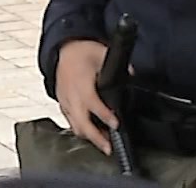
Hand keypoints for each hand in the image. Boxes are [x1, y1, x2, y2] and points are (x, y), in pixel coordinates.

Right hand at [52, 39, 115, 156]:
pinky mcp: (63, 104)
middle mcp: (71, 95)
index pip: (92, 103)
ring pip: (74, 126)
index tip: (115, 124)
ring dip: (89, 137)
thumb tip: (132, 75)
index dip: (104, 115)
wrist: (64, 49)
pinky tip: (92, 134)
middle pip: (81, 122)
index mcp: (81, 82)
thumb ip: (119, 66)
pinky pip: (70, 122)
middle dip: (95, 137)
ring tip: (104, 144)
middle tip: (108, 147)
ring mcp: (65, 101)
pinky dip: (81, 130)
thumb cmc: (82, 51)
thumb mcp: (103, 52)